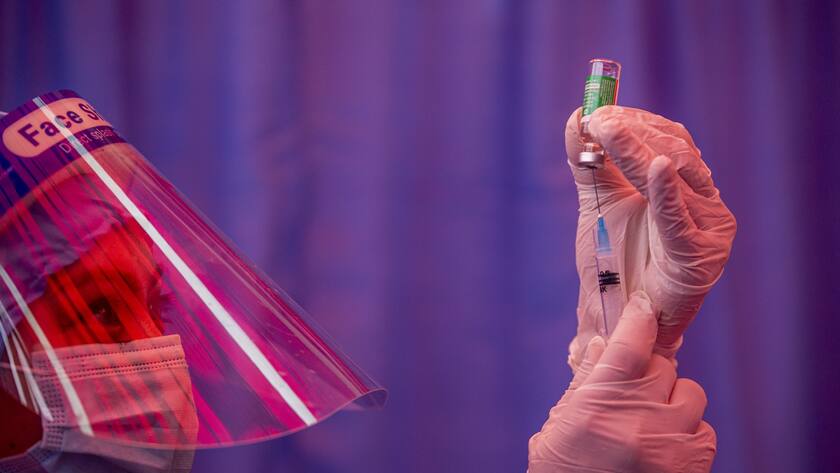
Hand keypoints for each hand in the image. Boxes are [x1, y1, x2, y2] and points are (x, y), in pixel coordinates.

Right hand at [529, 292, 715, 472]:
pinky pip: (705, 431)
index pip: (630, 341)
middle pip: (664, 365)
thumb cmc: (562, 472)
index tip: (644, 306)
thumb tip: (605, 344)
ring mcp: (671, 444)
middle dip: (650, 372)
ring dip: (673, 401)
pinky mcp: (691, 468)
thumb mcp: (561, 424)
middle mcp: (641, 417)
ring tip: (650, 424)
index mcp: (600, 402)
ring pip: (690, 395)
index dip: (639, 317)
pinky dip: (688, 433)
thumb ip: (586, 383)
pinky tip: (665, 446)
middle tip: (632, 391)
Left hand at [565, 106, 735, 367]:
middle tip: (598, 120)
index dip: (635, 120)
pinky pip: (680, 219)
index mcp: (683, 186)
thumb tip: (576, 119)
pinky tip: (654, 166)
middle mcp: (702, 201)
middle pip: (674, 149)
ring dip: (638, 150)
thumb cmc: (614, 261)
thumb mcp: (597, 203)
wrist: (618, 316)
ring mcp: (707, 227)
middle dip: (633, 131)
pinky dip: (667, 192)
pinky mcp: (700, 255)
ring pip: (675, 176)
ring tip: (609, 132)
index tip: (599, 110)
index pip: (667, 137)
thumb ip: (589, 165)